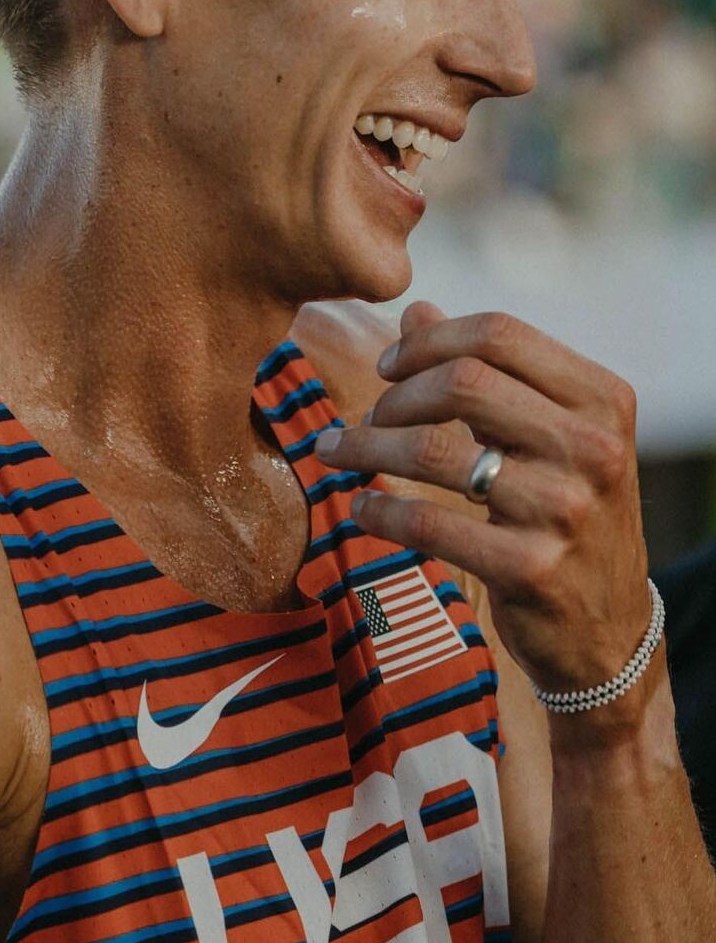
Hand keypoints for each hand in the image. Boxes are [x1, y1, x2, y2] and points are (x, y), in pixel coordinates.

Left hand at [316, 302, 651, 714]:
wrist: (607, 631)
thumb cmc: (566, 512)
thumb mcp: (548, 435)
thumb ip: (487, 372)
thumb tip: (417, 312)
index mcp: (602, 398)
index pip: (500, 335)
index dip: (429, 341)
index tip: (388, 366)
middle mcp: (593, 447)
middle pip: (463, 381)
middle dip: (396, 395)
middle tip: (367, 417)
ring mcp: (565, 509)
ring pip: (435, 451)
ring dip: (367, 447)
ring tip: (335, 452)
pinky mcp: (530, 568)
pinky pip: (429, 523)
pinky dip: (379, 511)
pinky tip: (360, 509)